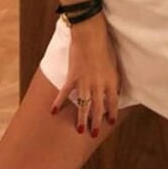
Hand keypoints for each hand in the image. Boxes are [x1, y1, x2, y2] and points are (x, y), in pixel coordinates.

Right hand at [50, 13, 121, 134]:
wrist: (90, 35)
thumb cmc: (105, 46)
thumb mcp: (114, 64)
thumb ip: (113, 78)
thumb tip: (113, 90)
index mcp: (111, 81)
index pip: (113, 102)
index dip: (111, 113)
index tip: (110, 122)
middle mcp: (99, 85)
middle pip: (98, 108)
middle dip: (96, 122)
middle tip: (93, 133)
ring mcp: (85, 83)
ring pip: (83, 105)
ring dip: (81, 118)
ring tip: (79, 130)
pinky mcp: (72, 77)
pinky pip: (65, 93)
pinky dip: (59, 102)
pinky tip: (54, 111)